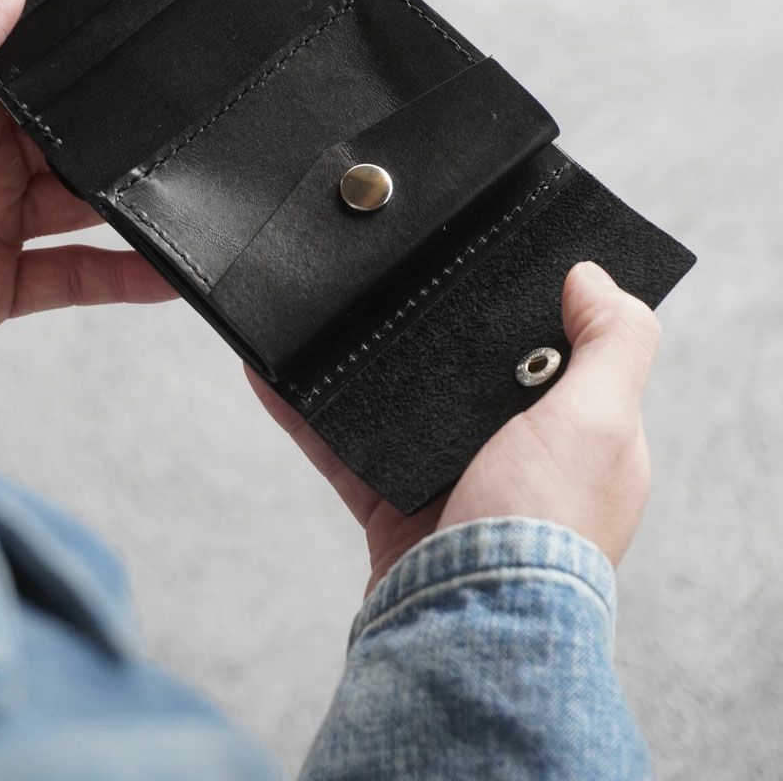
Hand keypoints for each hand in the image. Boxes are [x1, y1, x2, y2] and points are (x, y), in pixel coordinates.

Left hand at [0, 0, 175, 379]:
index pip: (22, 80)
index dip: (71, 70)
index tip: (127, 55)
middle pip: (63, 144)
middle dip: (112, 140)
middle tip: (167, 135)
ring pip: (77, 207)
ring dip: (126, 205)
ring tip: (177, 195)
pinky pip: (74, 276)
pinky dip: (123, 277)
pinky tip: (161, 271)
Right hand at [247, 259, 660, 592]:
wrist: (467, 629)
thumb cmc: (543, 528)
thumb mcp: (600, 422)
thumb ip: (614, 344)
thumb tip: (592, 276)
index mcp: (578, 435)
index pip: (560, 352)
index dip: (529, 309)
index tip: (488, 258)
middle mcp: (519, 457)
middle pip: (471, 372)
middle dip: (435, 329)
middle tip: (399, 273)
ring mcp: (453, 481)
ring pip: (400, 402)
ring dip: (361, 361)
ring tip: (327, 311)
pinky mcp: (393, 506)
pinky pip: (342, 445)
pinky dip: (306, 411)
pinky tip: (272, 374)